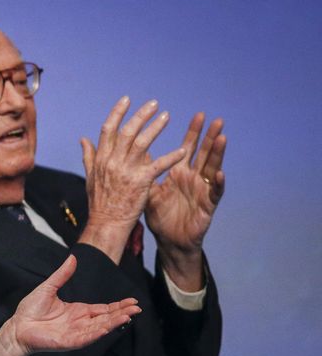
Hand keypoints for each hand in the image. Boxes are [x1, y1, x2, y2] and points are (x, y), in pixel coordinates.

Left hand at [9, 255, 140, 355]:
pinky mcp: (68, 342)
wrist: (17, 326)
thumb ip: (62, 275)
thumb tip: (73, 258)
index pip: (103, 309)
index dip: (118, 306)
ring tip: (128, 316)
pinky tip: (107, 327)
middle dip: (121, 313)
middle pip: (106, 318)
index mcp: (78, 311)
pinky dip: (97, 333)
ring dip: (113, 322)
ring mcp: (75, 333)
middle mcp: (80, 323)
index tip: (133, 301)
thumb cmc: (30, 309)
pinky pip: (85, 338)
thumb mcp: (49, 287)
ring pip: (99, 328)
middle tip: (137, 308)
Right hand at [79, 96, 185, 262]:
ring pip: (142, 142)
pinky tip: (182, 150)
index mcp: (101, 159)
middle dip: (140, 115)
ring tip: (166, 116)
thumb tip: (83, 139)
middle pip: (127, 131)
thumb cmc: (100, 202)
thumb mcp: (90, 177)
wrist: (106, 224)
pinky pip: (158, 164)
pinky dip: (171, 156)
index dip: (117, 112)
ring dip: (155, 128)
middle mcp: (113, 162)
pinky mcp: (141, 182)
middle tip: (153, 104)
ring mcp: (126, 171)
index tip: (126, 99)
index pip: (108, 129)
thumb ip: (89, 156)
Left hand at [145, 113, 225, 254]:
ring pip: (213, 168)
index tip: (198, 115)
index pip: (188, 148)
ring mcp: (203, 191)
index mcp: (179, 173)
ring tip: (221, 138)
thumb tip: (134, 151)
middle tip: (217, 120)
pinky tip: (219, 173)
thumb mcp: (150, 191)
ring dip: (218, 154)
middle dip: (210, 137)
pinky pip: (214, 193)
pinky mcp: (208, 206)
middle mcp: (194, 179)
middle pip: (204, 154)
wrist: (170, 240)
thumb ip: (145, 172)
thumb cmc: (161, 216)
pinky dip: (217, 183)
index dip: (194, 133)